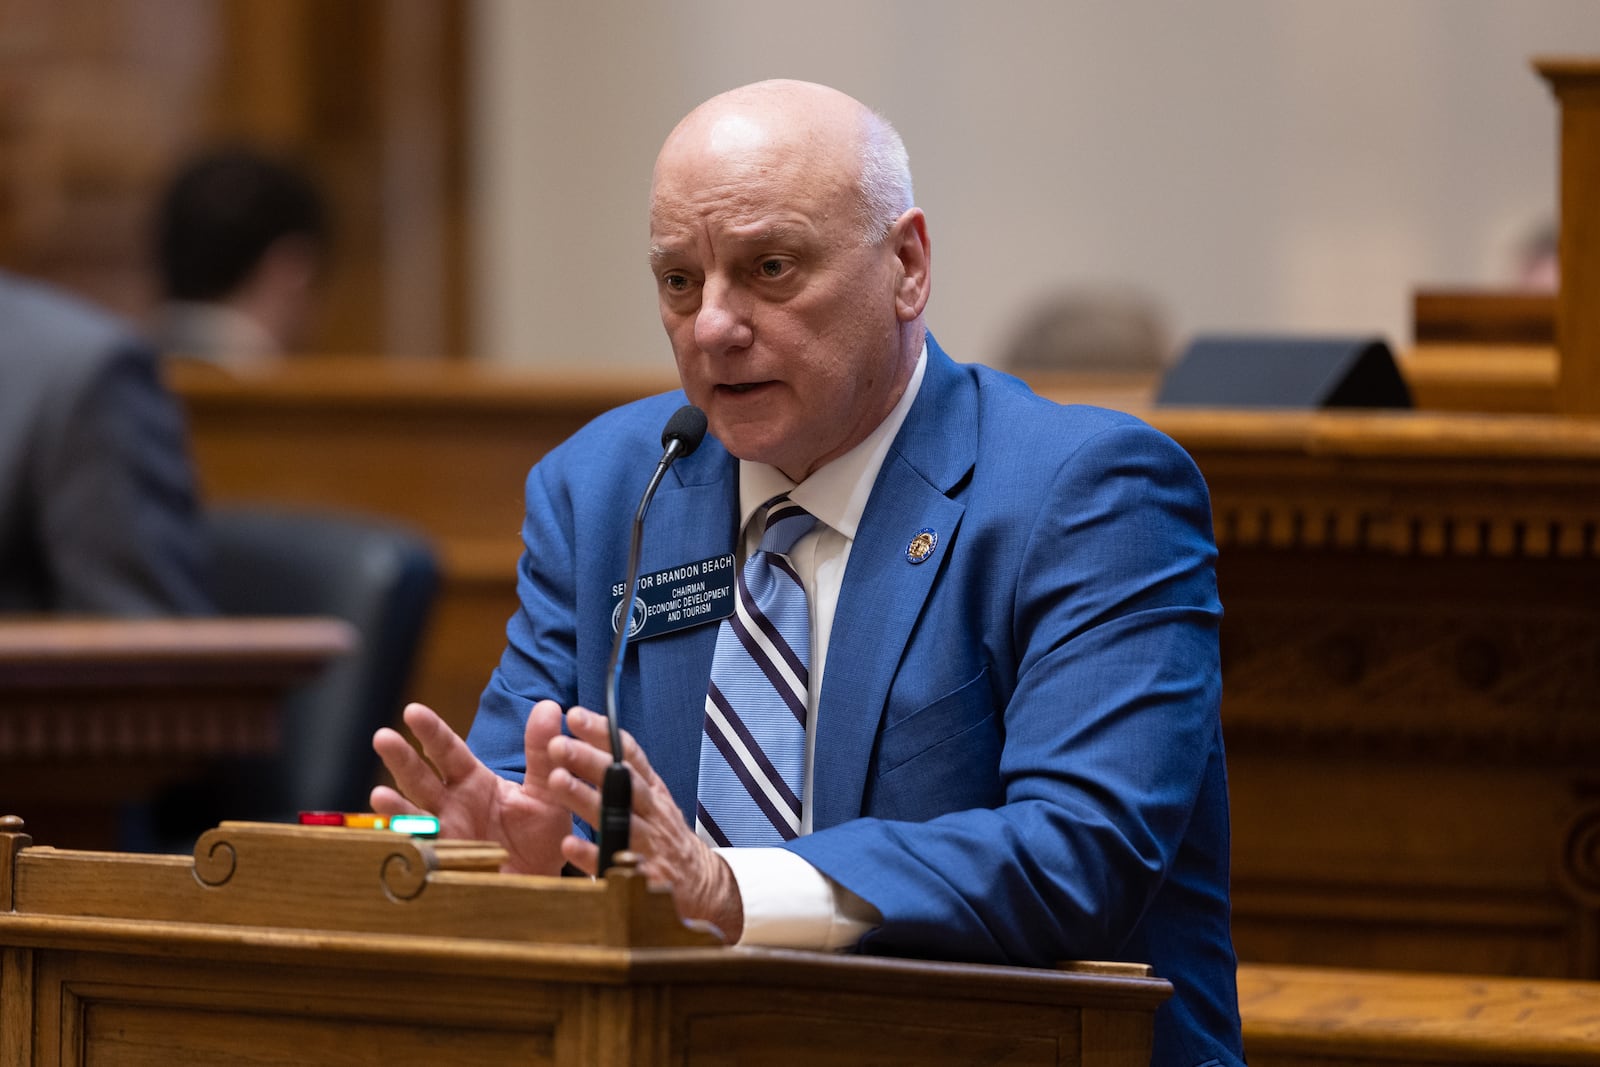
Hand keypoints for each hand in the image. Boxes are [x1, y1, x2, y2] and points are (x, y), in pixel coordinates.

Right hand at [370, 700, 571, 875]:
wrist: (543, 879)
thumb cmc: (541, 832)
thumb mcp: (547, 789)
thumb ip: (542, 751)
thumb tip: (549, 706)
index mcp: (472, 781)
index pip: (447, 750)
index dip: (431, 732)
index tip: (413, 711)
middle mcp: (451, 805)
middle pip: (421, 778)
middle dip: (401, 759)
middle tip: (382, 738)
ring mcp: (446, 835)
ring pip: (415, 817)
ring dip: (395, 808)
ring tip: (378, 796)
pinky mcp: (447, 866)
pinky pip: (423, 855)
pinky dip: (408, 850)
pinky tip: (393, 842)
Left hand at [547, 705, 743, 941]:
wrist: (701, 886)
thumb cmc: (664, 835)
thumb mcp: (652, 798)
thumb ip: (625, 771)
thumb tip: (594, 732)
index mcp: (651, 790)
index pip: (628, 754)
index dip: (603, 733)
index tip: (574, 715)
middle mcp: (652, 812)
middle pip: (622, 780)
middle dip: (590, 760)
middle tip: (557, 744)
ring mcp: (650, 844)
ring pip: (617, 817)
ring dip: (586, 798)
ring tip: (555, 780)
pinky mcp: (645, 877)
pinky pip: (616, 864)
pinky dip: (592, 855)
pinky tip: (568, 844)